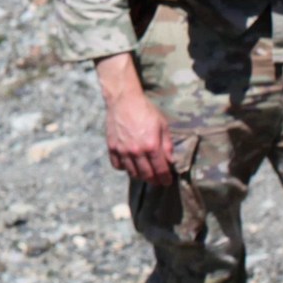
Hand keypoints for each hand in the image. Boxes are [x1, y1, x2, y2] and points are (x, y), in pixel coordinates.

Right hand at [95, 54, 174, 184]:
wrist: (124, 100)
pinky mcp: (112, 147)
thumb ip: (167, 145)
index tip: (167, 182)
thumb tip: (171, 162)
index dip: (165, 179)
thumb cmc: (146, 110)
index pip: (160, 170)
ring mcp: (122, 150)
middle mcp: (136, 151)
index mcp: (151, 145)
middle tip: (158, 180)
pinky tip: (130, 164)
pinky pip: (118, 166)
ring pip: (132, 173)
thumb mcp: (162, 125)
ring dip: (141, 176)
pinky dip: (125, 168)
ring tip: (145, 173)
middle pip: (146, 175)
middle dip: (154, 180)